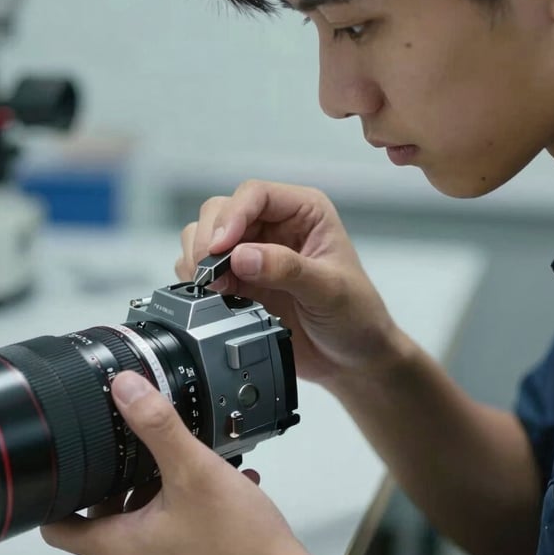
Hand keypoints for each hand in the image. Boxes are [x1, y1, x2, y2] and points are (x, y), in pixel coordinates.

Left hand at [41, 371, 338, 554]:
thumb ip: (157, 426)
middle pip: (99, 512)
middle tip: (124, 443)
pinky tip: (208, 478)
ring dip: (150, 483)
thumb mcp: (194, 471)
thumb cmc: (242, 546)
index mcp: (119, 547)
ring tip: (174, 456)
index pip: (56, 526)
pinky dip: (177, 499)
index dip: (51, 493)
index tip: (56, 463)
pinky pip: (166, 523)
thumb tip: (126, 389)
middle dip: (111, 475)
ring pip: (137, 514)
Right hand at [176, 180, 406, 384]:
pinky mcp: (236, 281)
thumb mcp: (330, 291)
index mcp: (303, 212)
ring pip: (204, 236)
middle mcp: (273, 226)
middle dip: (209, 240)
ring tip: (215, 289)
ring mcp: (251, 252)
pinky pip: (201, 269)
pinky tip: (214, 299)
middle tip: (211, 275)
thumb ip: (287, 269)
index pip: (255, 194)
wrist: (350, 360)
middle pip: (221, 211)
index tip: (220, 247)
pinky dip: (197, 282)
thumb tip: (241, 255)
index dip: (232, 216)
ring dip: (200, 261)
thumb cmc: (356, 318)